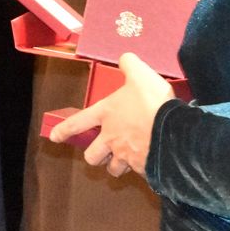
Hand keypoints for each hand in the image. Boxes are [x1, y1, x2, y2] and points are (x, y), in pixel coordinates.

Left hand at [49, 53, 173, 177]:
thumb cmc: (153, 102)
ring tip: (125, 159)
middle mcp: (111, 138)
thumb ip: (129, 64)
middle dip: (95, 156)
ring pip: (113, 169)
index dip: (64, 130)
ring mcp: (125, 155)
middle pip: (91, 157)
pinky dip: (139, 169)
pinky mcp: (142, 168)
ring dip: (116, 165)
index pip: (77, 123)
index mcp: (106, 114)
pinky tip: (147, 161)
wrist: (174, 131)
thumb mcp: (140, 74)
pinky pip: (136, 173)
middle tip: (102, 152)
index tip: (55, 137)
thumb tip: (124, 58)